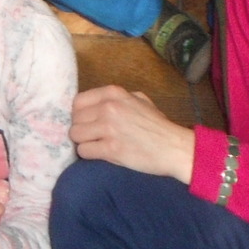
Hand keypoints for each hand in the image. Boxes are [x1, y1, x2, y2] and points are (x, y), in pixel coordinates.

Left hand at [70, 85, 197, 180]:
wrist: (174, 147)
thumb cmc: (158, 125)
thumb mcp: (140, 99)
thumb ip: (117, 98)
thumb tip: (96, 103)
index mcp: (113, 93)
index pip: (78, 102)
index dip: (80, 114)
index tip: (87, 123)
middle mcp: (108, 107)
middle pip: (75, 119)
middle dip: (81, 129)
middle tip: (92, 137)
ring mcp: (108, 128)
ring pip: (75, 135)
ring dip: (83, 142)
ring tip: (96, 146)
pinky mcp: (110, 149)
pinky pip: (84, 151)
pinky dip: (89, 155)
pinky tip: (101, 154)